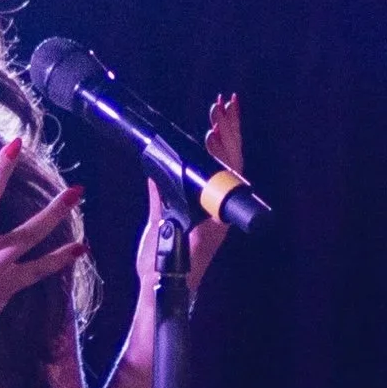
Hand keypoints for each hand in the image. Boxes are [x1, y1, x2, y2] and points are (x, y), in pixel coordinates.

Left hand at [133, 93, 244, 309]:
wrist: (160, 285)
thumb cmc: (160, 261)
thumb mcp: (158, 219)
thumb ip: (159, 196)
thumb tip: (154, 174)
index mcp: (208, 204)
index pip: (220, 164)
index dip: (223, 137)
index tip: (218, 114)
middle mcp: (219, 207)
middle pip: (231, 160)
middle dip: (230, 129)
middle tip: (226, 103)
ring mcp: (221, 215)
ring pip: (232, 168)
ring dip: (227, 140)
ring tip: (218, 117)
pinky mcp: (218, 223)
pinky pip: (222, 187)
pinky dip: (219, 162)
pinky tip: (213, 141)